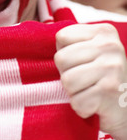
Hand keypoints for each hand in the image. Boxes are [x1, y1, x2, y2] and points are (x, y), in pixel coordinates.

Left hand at [55, 23, 126, 139]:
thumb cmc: (100, 78)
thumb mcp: (90, 52)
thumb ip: (70, 42)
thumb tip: (27, 33)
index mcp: (103, 31)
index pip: (61, 37)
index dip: (64, 54)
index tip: (80, 63)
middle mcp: (110, 46)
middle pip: (61, 59)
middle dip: (67, 74)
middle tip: (84, 81)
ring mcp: (112, 68)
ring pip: (67, 81)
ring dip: (74, 92)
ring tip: (88, 92)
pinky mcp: (110, 92)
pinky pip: (77, 102)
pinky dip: (82, 108)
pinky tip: (94, 105)